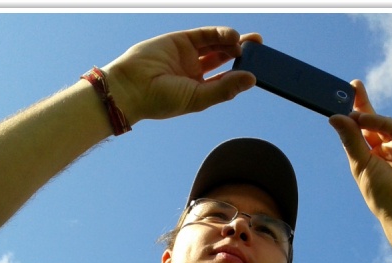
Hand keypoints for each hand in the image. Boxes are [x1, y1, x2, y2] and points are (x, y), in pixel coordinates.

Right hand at [105, 27, 260, 124]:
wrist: (130, 87)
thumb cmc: (161, 100)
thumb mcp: (198, 98)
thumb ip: (225, 88)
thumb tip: (252, 79)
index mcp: (199, 89)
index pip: (227, 79)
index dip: (243, 74)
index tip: (261, 71)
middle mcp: (195, 71)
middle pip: (226, 58)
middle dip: (244, 53)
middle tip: (261, 49)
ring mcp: (188, 54)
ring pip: (217, 44)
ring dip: (234, 42)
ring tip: (249, 43)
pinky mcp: (181, 40)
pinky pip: (205, 34)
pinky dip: (220, 34)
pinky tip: (233, 37)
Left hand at [329, 81, 391, 230]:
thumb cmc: (380, 193)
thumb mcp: (360, 164)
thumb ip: (350, 139)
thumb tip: (334, 117)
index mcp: (366, 158)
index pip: (355, 132)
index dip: (349, 117)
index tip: (337, 99)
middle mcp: (381, 150)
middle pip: (369, 122)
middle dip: (361, 104)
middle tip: (352, 85)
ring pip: (381, 123)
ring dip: (367, 115)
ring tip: (354, 113)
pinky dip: (380, 121)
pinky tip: (366, 118)